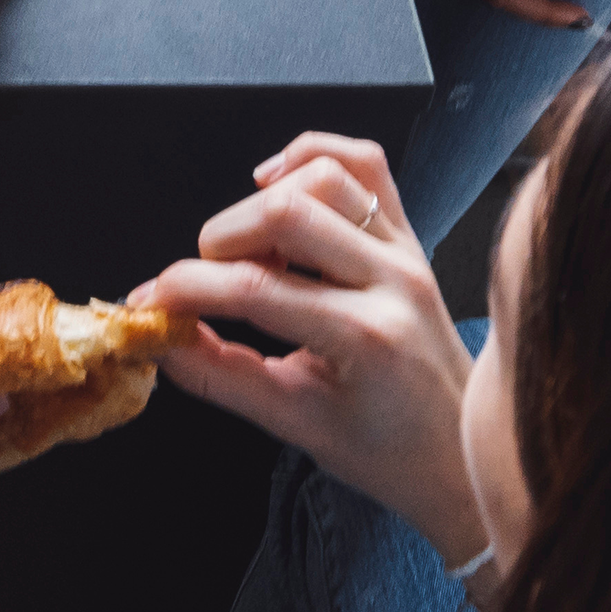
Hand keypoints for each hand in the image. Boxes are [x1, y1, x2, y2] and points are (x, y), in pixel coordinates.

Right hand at [140, 136, 489, 563]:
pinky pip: (365, 164)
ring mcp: (406, 250)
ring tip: (249, 251)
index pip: (254, 289)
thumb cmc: (385, 450)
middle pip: (286, 213)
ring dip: (263, 201)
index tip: (150, 301)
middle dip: (220, 240)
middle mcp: (392, 281)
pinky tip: (278, 187)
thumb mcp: (294, 424)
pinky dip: (311, 158)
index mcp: (365, 338)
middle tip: (202, 281)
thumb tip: (158, 339)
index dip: (185, 288)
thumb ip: (219, 375)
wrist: (460, 453)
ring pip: (324, 177)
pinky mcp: (410, 235)